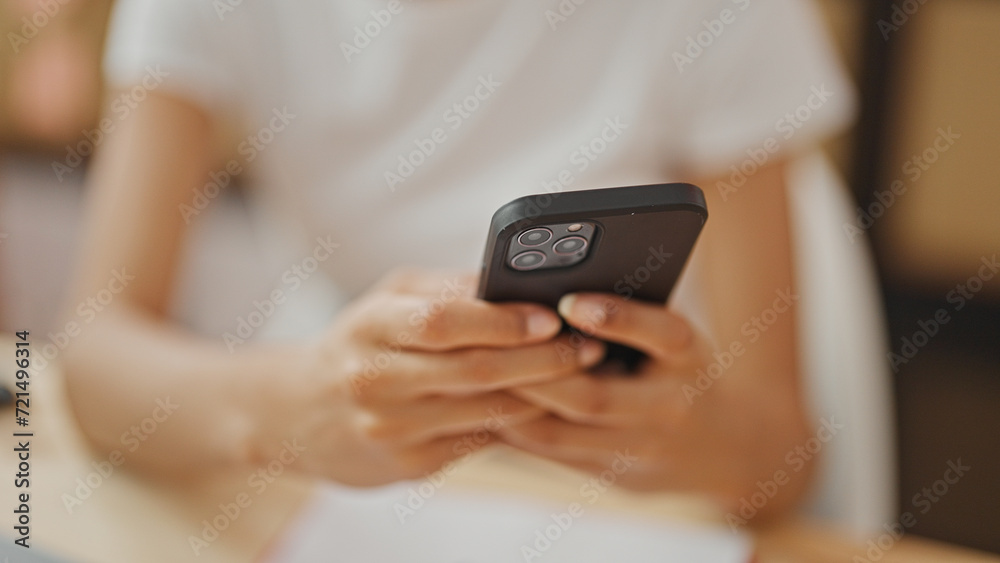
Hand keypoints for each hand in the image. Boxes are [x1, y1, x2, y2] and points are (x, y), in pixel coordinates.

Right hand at [248, 270, 603, 486]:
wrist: (298, 414)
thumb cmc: (359, 342)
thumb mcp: (388, 301)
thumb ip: (449, 290)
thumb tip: (518, 281)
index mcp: (371, 325)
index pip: (443, 322)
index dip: (502, 320)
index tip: (552, 315)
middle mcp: (375, 379)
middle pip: (475, 370)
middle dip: (543, 358)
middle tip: (589, 346)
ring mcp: (391, 428)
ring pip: (486, 411)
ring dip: (543, 393)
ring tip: (584, 372)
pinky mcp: (408, 465)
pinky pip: (479, 439)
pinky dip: (519, 422)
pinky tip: (550, 405)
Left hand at [497, 292, 797, 502]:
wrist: (728, 447)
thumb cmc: (684, 370)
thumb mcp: (676, 335)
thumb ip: (631, 317)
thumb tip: (555, 293)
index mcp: (690, 355)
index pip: (660, 333)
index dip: (615, 317)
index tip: (569, 301)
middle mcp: (671, 406)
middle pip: (595, 396)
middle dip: (538, 372)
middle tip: (491, 345)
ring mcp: (644, 450)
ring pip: (564, 434)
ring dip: (515, 406)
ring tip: (477, 377)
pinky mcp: (618, 478)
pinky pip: (556, 456)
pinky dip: (518, 431)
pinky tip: (487, 406)